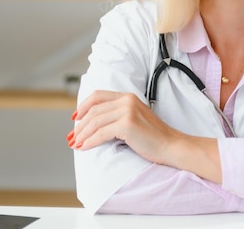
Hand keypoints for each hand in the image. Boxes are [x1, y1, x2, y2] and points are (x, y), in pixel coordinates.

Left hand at [68, 90, 183, 164]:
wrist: (171, 146)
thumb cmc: (153, 137)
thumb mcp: (134, 118)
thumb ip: (118, 115)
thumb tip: (93, 123)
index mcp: (128, 96)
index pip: (98, 96)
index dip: (83, 106)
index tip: (74, 118)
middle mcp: (127, 100)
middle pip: (94, 110)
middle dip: (80, 125)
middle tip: (72, 137)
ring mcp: (127, 111)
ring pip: (95, 122)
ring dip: (83, 134)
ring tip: (76, 144)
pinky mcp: (127, 125)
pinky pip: (101, 133)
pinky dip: (90, 141)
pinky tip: (84, 147)